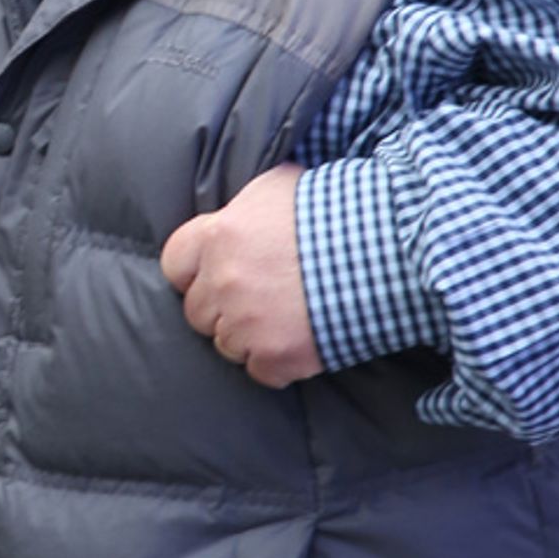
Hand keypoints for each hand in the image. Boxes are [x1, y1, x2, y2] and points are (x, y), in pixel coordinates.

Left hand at [160, 163, 322, 387]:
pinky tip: (300, 341)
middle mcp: (223, 282)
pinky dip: (278, 363)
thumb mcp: (277, 186)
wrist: (384, 247)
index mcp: (217, 237)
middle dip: (222, 308)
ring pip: (227, 345)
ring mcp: (247, 323)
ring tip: (284, 318)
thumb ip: (242, 206)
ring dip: (250, 337)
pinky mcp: (276, 356)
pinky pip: (260, 372)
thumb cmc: (333, 209)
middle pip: (198, 312)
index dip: (194, 273)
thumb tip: (235, 212)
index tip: (214, 275)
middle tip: (258, 299)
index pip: (174, 266)